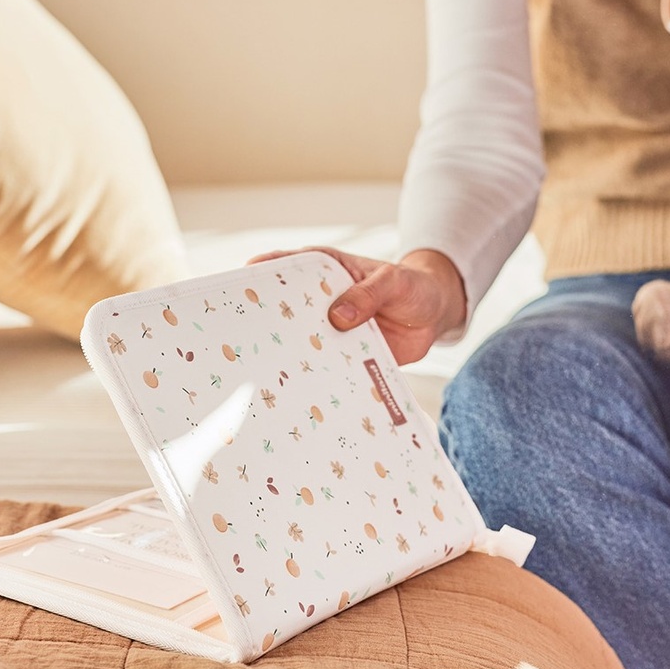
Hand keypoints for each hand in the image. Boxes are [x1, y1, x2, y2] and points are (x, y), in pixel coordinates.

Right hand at [247, 246, 466, 365]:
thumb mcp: (393, 281)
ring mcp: (328, 331)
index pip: (281, 269)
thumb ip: (368, 294)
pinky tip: (304, 399)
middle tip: (239, 346)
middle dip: (261, 328)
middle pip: (281, 313)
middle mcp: (318, 302)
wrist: (435, 314)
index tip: (234, 294)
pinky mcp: (342, 357)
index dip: (255, 279)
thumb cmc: (410, 285)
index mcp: (323, 270)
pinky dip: (316, 382)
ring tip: (264, 379)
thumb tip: (337, 316)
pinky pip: (325, 370)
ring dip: (287, 360)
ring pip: (299, 345)